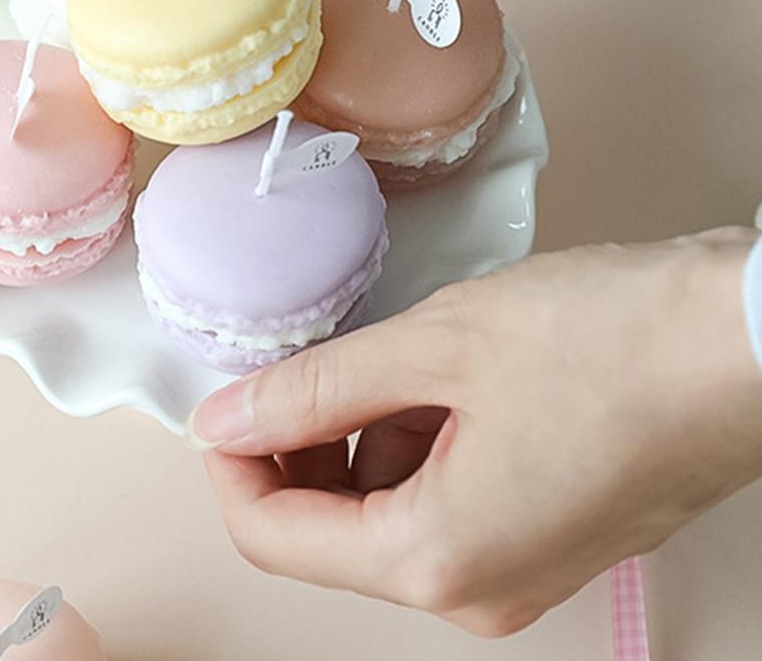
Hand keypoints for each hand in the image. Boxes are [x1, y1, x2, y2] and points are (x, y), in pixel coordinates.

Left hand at [187, 229, 761, 635]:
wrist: (745, 340)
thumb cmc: (606, 340)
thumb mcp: (435, 346)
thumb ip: (313, 389)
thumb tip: (222, 417)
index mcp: (437, 559)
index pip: (272, 537)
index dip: (232, 459)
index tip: (229, 392)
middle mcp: (475, 590)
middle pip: (328, 532)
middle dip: (300, 445)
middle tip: (313, 359)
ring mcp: (518, 569)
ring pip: (386, 511)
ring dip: (365, 435)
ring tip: (405, 357)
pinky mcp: (547, 534)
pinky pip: (442, 501)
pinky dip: (419, 442)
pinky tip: (450, 379)